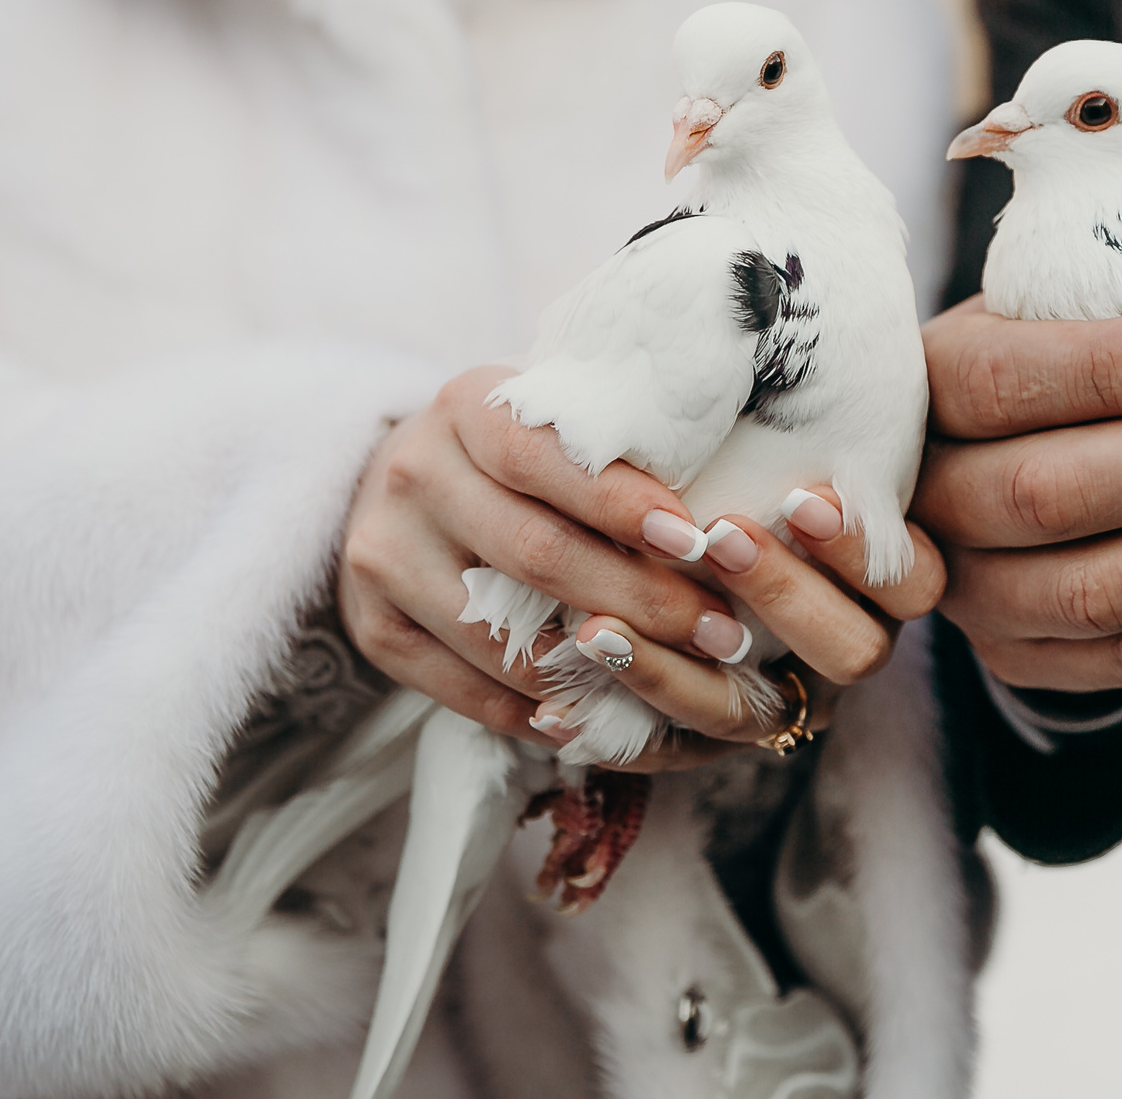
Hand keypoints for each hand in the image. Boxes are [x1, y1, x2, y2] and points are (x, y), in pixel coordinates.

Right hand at [338, 367, 940, 766]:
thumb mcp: (558, 414)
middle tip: (726, 633)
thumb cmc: (520, 450)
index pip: (547, 456)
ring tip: (680, 684)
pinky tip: (596, 718)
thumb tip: (750, 485)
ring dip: (595, 669)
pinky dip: (532, 707)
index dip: (624, 502)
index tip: (701, 539)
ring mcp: (380, 551)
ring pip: (496, 631)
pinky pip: (457, 686)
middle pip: (533, 553)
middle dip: (638, 599)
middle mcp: (412, 471)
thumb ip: (626, 436)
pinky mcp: (371, 624)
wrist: (393, 480)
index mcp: (468, 403)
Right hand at [918, 298, 1121, 692]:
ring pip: (1094, 589)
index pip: (1000, 382)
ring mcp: (971, 594)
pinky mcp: (1025, 660)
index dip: (1109, 370)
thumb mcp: (1067, 305)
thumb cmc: (1077, 359)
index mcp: (926, 388)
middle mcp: (930, 500)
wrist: (1027, 454)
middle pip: (1047, 494)